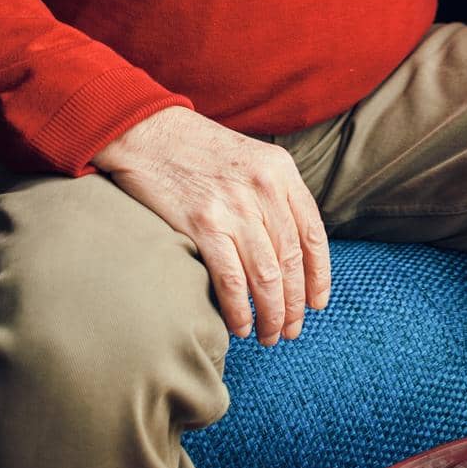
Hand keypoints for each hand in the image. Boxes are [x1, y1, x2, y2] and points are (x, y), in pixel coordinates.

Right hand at [93, 107, 330, 345]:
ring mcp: (234, 206)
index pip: (313, 234)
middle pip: (291, 260)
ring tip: (269, 336)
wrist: (148, 131)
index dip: (318, 276)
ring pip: (267, 276)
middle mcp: (264, 188)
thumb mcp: (250, 158)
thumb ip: (273, 195)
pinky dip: (239, 309)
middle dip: (295, 304)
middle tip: (291, 330)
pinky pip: (231, 279)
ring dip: (271, 315)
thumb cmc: (197, 149)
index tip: (316, 303)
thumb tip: (289, 249)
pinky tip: (240, 325)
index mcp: (281, 170)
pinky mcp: (203, 223)